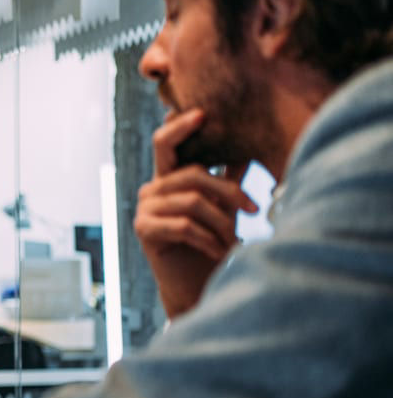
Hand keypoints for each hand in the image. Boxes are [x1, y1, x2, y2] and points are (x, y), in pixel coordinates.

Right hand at [134, 109, 258, 317]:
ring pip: (192, 201)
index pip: (166, 143)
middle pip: (191, 173)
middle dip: (228, 191)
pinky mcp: (144, 230)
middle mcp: (152, 189)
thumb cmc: (211, 244)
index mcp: (168, 178)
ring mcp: (144, 209)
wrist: (195, 284)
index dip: (180, 126)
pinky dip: (207, 239)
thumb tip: (246, 150)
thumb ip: (227, 179)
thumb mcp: (224, 208)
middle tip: (254, 210)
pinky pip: (183, 225)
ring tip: (236, 241)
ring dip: (222, 223)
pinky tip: (219, 251)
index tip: (203, 114)